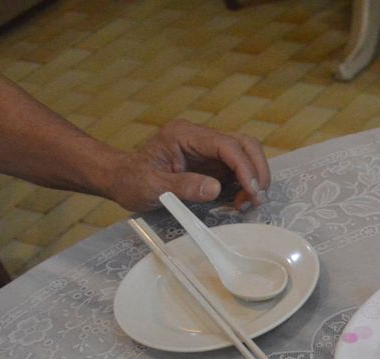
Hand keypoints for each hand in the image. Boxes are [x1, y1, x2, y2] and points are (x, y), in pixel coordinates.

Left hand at [108, 119, 271, 212]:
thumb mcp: (152, 187)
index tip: (251, 192)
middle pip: (244, 144)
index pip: (226, 145)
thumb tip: (216, 189)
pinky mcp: (213, 163)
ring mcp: (209, 149)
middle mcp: (200, 137)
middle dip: (257, 170)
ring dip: (255, 178)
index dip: (244, 167)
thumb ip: (183, 187)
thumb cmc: (132, 181)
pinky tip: (239, 202)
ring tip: (248, 203)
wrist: (122, 179)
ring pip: (247, 154)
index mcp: (185, 135)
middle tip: (257, 198)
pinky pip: (239, 169)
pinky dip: (246, 185)